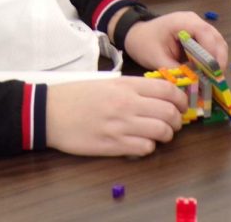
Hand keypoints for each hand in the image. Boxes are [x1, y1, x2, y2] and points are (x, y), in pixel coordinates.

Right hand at [46, 76, 185, 156]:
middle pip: (169, 112)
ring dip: (165, 136)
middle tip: (172, 124)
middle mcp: (127, 103)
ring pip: (161, 132)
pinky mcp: (113, 145)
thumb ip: (132, 88)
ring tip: (158, 135)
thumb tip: (158, 97)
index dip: (181, 99)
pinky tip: (140, 144)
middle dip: (177, 121)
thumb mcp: (106, 82)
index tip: (181, 105)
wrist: (49, 112)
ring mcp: (121, 125)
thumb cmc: (76, 95)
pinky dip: (148, 148)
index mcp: (126, 85)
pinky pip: (144, 148)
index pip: (168, 89)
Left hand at [123, 12, 228, 71]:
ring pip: (217, 43)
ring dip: (217, 60)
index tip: (215, 73)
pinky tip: (207, 73)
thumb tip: (194, 83)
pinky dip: (211, 59)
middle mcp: (194, 21)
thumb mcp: (157, 59)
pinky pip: (210, 46)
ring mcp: (197, 26)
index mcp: (183, 22)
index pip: (206, 34)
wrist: (135, 34)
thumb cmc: (143, 43)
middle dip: (218, 59)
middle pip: (216, 38)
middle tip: (216, 80)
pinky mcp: (197, 34)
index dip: (213, 54)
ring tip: (213, 78)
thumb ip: (176, 71)